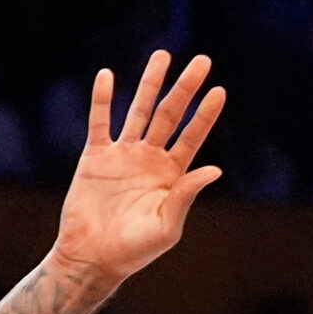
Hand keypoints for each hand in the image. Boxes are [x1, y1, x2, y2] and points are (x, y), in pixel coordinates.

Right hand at [51, 51, 225, 290]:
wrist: (93, 257)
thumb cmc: (135, 249)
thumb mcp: (167, 225)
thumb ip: (187, 195)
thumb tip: (214, 169)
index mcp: (172, 174)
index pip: (193, 136)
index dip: (205, 115)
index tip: (219, 91)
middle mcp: (150, 158)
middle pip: (170, 115)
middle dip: (185, 88)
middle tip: (202, 61)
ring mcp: (123, 154)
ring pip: (139, 110)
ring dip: (150, 84)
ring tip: (163, 56)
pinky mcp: (95, 156)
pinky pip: (99, 122)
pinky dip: (102, 100)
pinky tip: (108, 76)